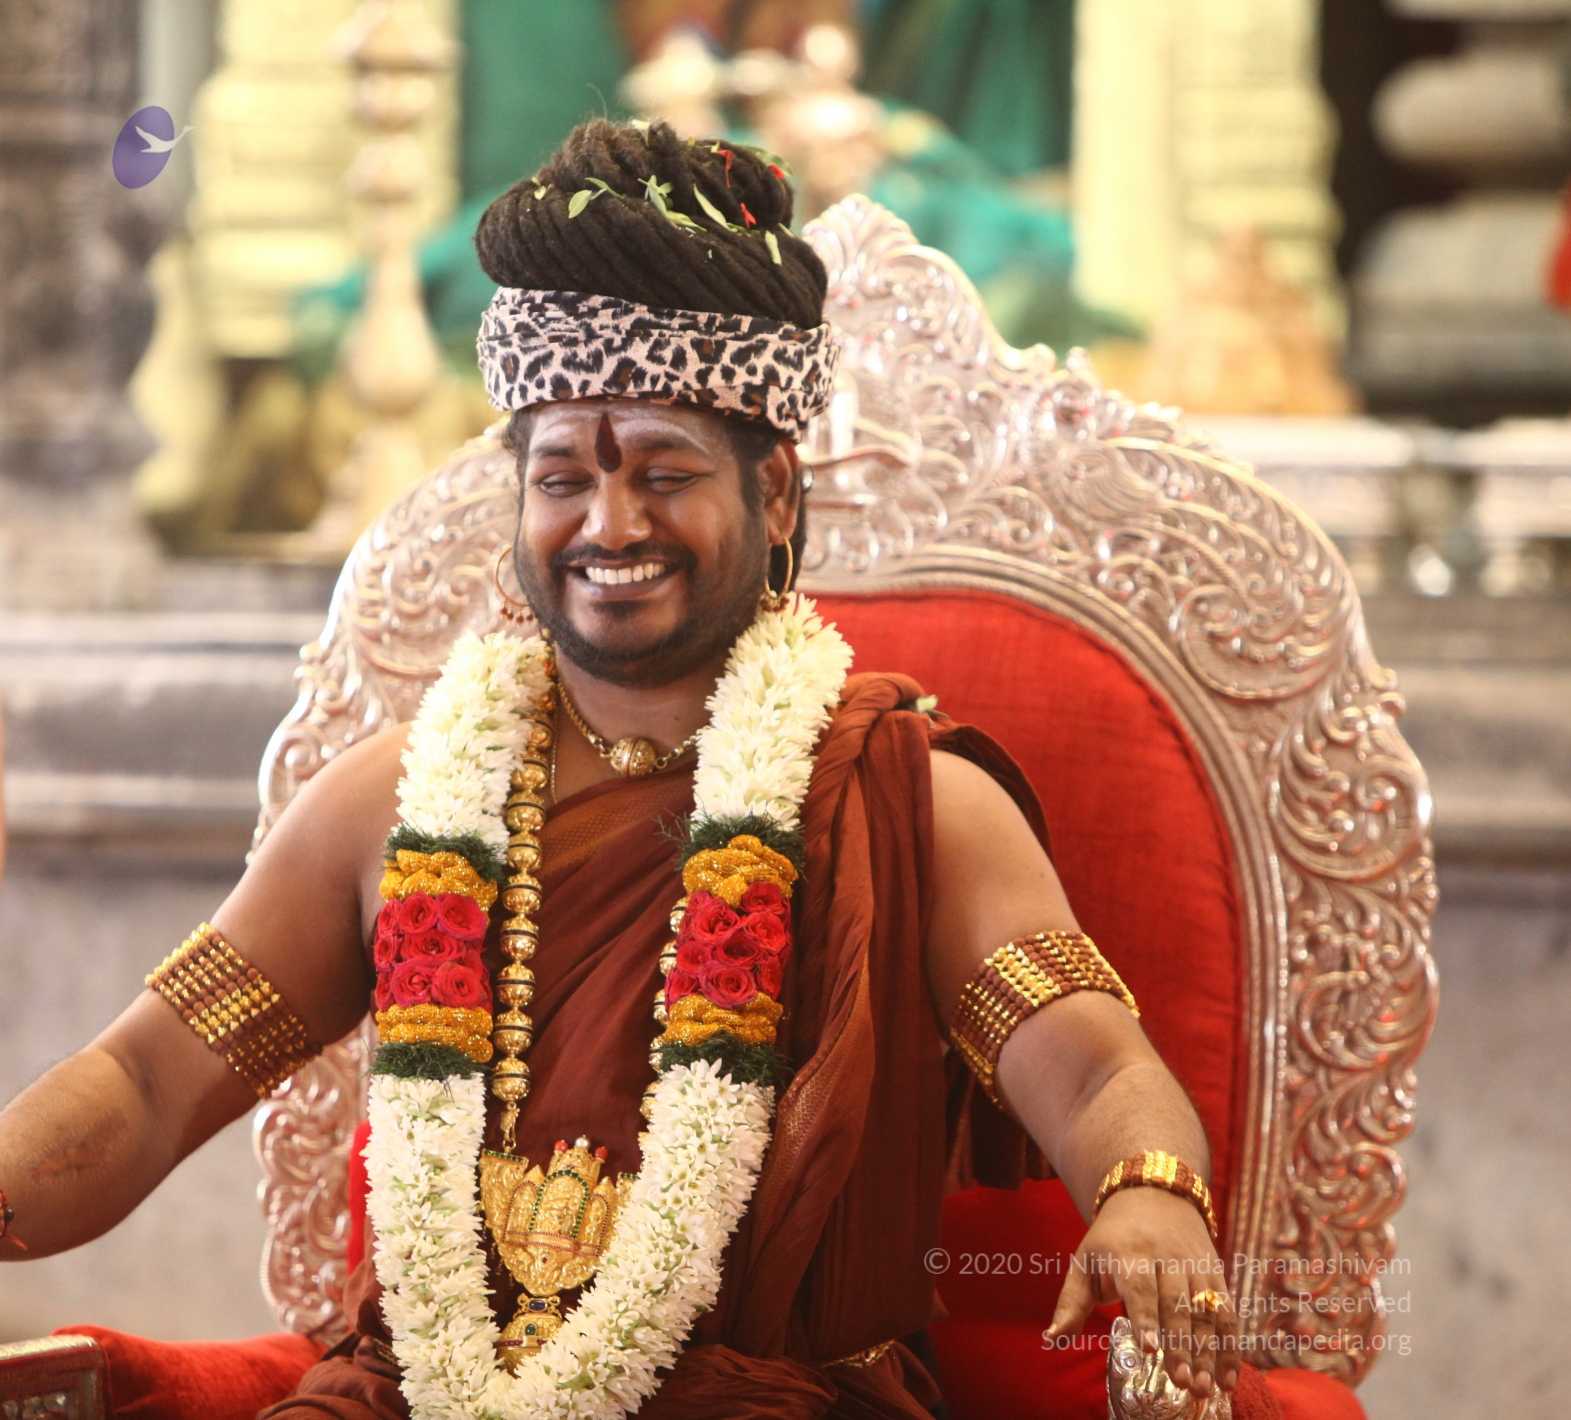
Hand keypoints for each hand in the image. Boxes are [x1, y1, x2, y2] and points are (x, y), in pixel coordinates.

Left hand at [1045, 1187, 1238, 1397]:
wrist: (1152, 1192)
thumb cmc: (1111, 1237)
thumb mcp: (1085, 1260)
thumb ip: (1072, 1302)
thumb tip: (1052, 1339)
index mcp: (1129, 1252)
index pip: (1140, 1286)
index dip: (1146, 1317)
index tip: (1150, 1348)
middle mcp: (1166, 1256)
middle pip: (1176, 1304)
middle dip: (1180, 1344)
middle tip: (1182, 1381)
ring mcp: (1194, 1264)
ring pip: (1206, 1310)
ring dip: (1208, 1351)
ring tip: (1203, 1387)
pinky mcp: (1215, 1272)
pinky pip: (1227, 1310)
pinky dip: (1230, 1346)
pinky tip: (1226, 1378)